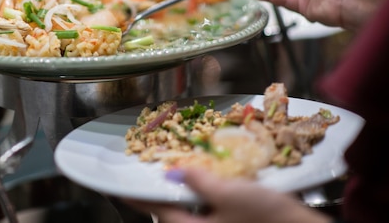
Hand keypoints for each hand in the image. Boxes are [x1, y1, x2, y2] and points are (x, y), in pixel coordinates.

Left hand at [126, 167, 330, 222]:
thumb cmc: (268, 219)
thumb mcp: (230, 193)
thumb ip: (198, 181)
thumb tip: (173, 173)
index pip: (155, 208)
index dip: (136, 194)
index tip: (120, 185)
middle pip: (173, 212)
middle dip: (166, 191)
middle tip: (162, 169)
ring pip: (192, 212)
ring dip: (189, 191)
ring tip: (188, 172)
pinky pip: (208, 214)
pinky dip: (206, 197)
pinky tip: (215, 183)